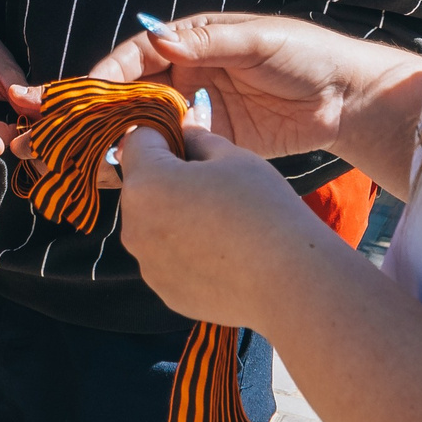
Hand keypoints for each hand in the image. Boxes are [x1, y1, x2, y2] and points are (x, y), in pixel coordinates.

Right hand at [90, 13, 421, 174]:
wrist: (350, 99)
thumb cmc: (307, 55)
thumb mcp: (258, 42)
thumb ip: (210, 45)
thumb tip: (160, 41)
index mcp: (196, 43)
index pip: (140, 55)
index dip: (112, 71)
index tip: (89, 91)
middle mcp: (189, 76)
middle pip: (135, 93)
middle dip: (104, 111)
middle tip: (74, 133)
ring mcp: (199, 112)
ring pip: (149, 126)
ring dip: (120, 141)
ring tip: (88, 161)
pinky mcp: (214, 144)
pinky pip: (176, 154)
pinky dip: (152, 164)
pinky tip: (127, 179)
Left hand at [116, 125, 324, 330]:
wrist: (288, 282)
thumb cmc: (262, 209)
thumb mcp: (233, 157)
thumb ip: (198, 139)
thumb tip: (184, 130)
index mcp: (145, 184)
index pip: (137, 141)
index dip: (163, 134)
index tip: (190, 142)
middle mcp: (133, 226)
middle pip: (142, 186)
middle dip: (168, 177)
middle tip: (214, 184)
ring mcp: (147, 264)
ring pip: (153, 224)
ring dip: (175, 215)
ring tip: (222, 222)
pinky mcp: (164, 291)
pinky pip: (167, 258)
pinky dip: (186, 251)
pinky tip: (223, 253)